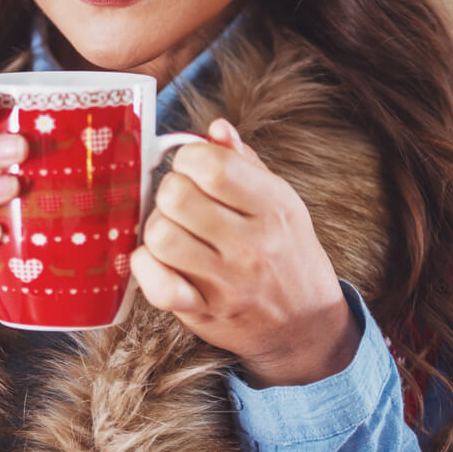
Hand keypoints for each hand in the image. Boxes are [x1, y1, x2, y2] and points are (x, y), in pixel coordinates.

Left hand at [130, 119, 360, 387]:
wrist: (307, 325)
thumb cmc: (286, 251)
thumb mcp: (280, 201)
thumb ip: (244, 162)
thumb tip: (215, 128)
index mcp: (272, 205)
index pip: (211, 165)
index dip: (188, 159)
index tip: (193, 169)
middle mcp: (252, 243)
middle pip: (175, 196)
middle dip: (169, 191)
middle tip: (181, 203)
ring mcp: (228, 282)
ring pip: (159, 236)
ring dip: (157, 229)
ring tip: (173, 232)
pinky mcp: (205, 313)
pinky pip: (157, 286)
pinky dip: (146, 269)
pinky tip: (157, 261)